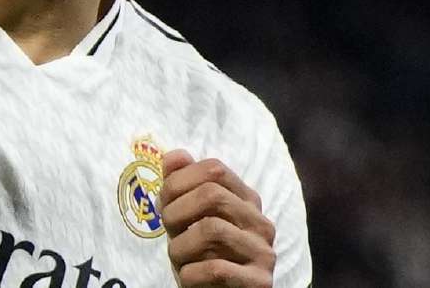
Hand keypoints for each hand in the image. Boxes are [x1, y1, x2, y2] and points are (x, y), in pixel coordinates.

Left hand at [159, 150, 276, 286]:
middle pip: (211, 194)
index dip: (179, 181)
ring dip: (179, 247)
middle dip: (176, 212)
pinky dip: (190, 274)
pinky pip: (216, 268)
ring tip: (179, 259)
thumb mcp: (185, 218)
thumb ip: (180, 185)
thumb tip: (175, 155)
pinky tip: (189, 277)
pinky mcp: (260, 282)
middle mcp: (260, 222)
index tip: (165, 203)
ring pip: (211, 230)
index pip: (214, 168)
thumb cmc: (200, 255)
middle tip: (168, 232)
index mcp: (246, 200)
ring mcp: (264, 252)